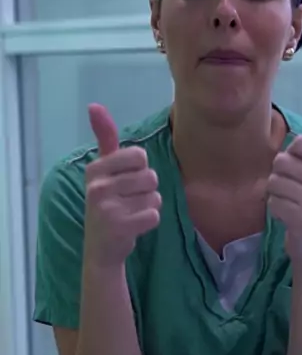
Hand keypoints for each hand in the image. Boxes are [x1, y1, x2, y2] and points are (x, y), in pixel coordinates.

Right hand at [84, 104, 161, 268]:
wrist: (101, 249)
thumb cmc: (107, 202)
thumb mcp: (103, 170)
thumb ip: (105, 138)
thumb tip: (94, 105)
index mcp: (95, 169)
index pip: (139, 155)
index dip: (140, 169)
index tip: (125, 181)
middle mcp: (97, 186)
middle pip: (151, 176)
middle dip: (146, 189)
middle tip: (128, 201)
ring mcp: (107, 207)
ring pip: (155, 195)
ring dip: (149, 205)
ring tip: (131, 212)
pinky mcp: (120, 227)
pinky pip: (155, 214)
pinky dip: (150, 221)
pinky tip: (134, 226)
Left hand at [267, 123, 301, 268]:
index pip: (301, 142)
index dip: (291, 155)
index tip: (300, 172)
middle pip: (281, 161)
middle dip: (279, 177)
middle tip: (293, 192)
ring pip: (274, 182)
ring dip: (276, 194)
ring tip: (292, 205)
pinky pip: (272, 202)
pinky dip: (275, 210)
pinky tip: (288, 218)